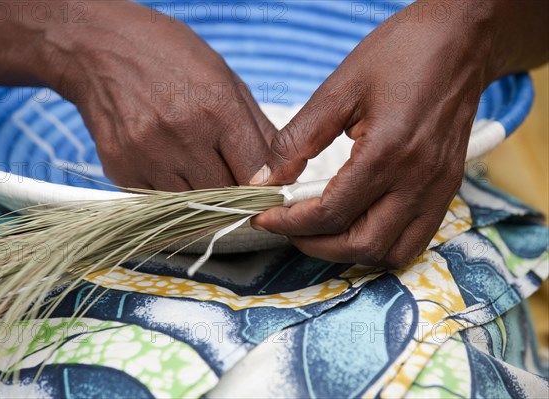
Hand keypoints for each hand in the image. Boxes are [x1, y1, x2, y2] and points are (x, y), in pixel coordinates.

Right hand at [48, 2, 273, 189]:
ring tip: (196, 167)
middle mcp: (182, 135)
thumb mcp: (223, 77)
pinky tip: (166, 165)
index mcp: (216, 108)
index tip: (263, 187)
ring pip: (193, 203)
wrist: (96, 48)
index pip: (256, 174)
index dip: (264, 185)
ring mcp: (147, 155)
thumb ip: (256, 126)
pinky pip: (158, 201)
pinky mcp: (121, 169)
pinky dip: (169, 192)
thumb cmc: (168, 56)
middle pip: (226, 194)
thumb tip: (282, 169)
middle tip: (229, 177)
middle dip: (234, 191)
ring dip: (202, 194)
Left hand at [251, 1, 496, 266]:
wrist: (460, 41)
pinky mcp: (448, 190)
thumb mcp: (338, 89)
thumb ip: (296, 140)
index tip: (264, 216)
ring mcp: (438, 190)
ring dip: (348, 252)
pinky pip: (414, 241)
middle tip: (287, 228)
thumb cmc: (399, 55)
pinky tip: (356, 227)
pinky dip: (380, 246)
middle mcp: (417, 181)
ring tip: (319, 231)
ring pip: (390, 253)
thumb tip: (265, 180)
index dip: (289, 223)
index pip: (330, 213)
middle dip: (314, 245)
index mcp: (387, 153)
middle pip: (360, 245)